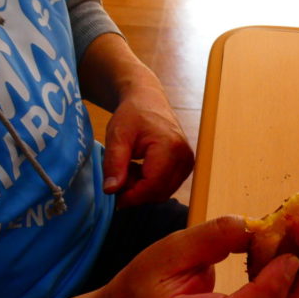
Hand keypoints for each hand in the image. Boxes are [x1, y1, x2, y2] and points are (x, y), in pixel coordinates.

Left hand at [101, 70, 193, 206]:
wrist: (149, 101)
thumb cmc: (132, 114)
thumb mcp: (117, 136)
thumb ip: (113, 164)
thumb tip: (111, 190)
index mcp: (170, 147)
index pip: (153, 185)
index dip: (132, 196)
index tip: (113, 195)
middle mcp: (184, 157)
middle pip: (159, 192)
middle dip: (136, 192)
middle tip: (119, 177)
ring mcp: (188, 163)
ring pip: (163, 192)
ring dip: (142, 189)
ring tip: (129, 169)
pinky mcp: (186, 166)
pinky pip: (167, 186)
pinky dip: (150, 184)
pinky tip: (139, 169)